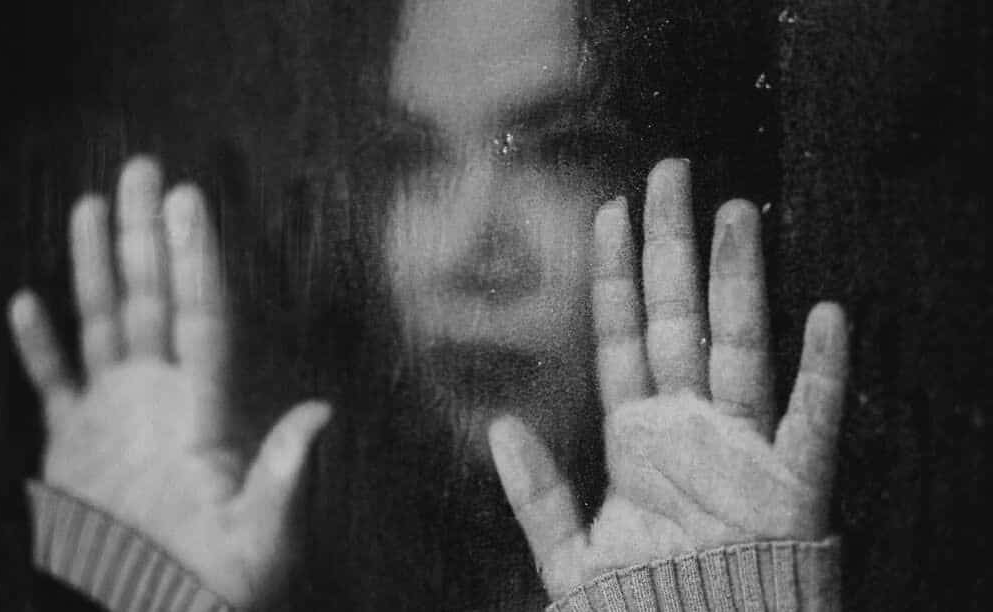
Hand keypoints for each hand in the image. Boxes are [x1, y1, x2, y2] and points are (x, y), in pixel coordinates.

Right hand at [9, 156, 329, 606]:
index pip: (202, 318)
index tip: (190, 202)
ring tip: (91, 206)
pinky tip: (25, 303)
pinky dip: (38, 347)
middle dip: (147, 235)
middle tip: (143, 169)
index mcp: (208, 410)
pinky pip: (52, 382)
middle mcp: (164, 397)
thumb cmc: (227, 585)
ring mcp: (117, 416)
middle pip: (155, 299)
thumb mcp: (265, 538)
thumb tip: (322, 414)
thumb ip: (286, 476)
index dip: (197, 260)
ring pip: (106, 322)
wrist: (167, 611)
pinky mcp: (73, 446)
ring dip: (96, 266)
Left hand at [488, 159, 849, 598]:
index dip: (615, 275)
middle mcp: (689, 427)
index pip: (624, 335)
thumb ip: (537, 495)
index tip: (608, 212)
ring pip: (740, 347)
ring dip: (739, 281)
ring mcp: (741, 449)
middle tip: (671, 174)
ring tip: (737, 215)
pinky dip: (821, 373)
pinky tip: (824, 316)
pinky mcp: (791, 488)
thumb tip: (499, 428)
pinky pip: (811, 422)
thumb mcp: (572, 554)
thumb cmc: (640, 606)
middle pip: (680, 319)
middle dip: (672, 247)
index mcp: (637, 438)